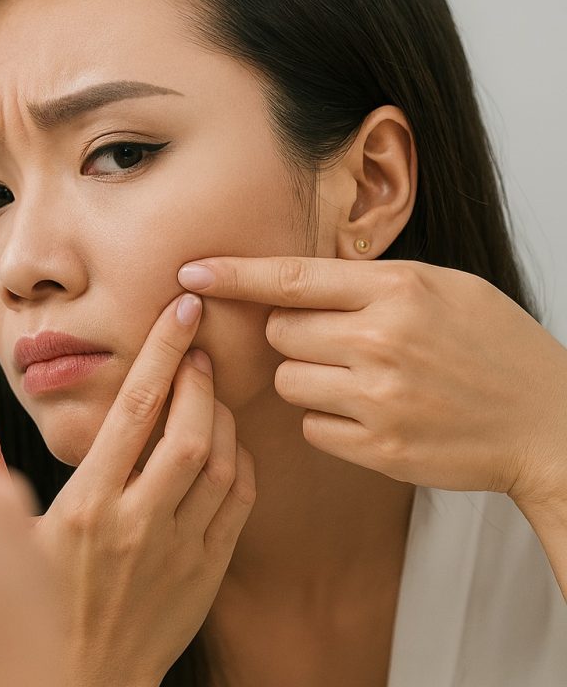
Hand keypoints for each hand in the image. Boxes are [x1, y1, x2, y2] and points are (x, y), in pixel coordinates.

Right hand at [0, 293, 256, 686]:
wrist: (83, 684)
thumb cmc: (33, 607)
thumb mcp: (1, 533)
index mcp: (85, 506)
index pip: (135, 409)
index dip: (163, 352)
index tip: (180, 311)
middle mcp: (138, 524)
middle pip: (191, 430)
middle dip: (201, 376)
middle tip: (199, 343)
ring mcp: (179, 552)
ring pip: (222, 464)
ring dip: (223, 416)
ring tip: (210, 388)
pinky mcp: (206, 575)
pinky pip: (239, 504)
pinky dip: (240, 463)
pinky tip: (225, 444)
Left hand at [176, 256, 566, 504]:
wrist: (550, 423)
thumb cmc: (495, 347)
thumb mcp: (445, 288)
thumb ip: (372, 282)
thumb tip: (295, 281)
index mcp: (398, 290)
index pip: (291, 278)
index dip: (233, 274)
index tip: (190, 272)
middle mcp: (381, 341)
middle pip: (278, 333)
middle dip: (292, 335)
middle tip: (336, 341)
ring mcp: (378, 398)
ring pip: (288, 380)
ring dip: (307, 378)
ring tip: (361, 379)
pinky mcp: (377, 448)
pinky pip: (310, 427)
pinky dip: (327, 420)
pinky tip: (370, 414)